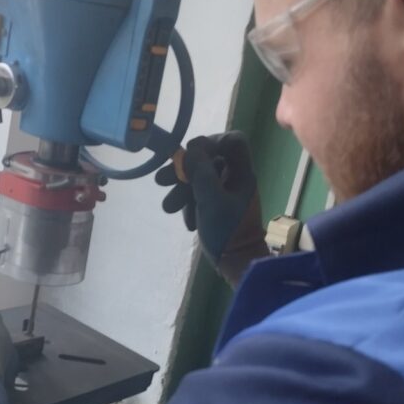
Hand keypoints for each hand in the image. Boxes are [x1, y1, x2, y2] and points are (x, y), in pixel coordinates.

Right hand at [155, 131, 268, 285]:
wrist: (236, 262)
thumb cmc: (228, 230)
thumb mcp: (211, 200)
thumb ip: (201, 172)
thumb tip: (191, 148)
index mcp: (241, 172)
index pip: (232, 141)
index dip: (211, 142)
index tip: (192, 154)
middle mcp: (234, 178)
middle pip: (207, 159)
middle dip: (183, 171)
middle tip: (162, 180)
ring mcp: (225, 192)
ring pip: (198, 178)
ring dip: (181, 190)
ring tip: (168, 207)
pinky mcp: (215, 206)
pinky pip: (198, 195)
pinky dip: (189, 205)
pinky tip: (188, 222)